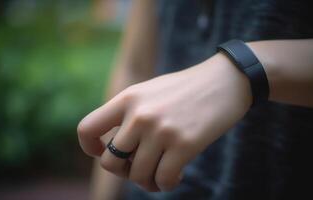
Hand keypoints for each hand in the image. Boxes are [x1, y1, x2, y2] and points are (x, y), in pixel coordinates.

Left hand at [77, 53, 251, 191]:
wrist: (225, 81)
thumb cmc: (186, 90)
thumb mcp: (150, 92)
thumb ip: (129, 114)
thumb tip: (116, 149)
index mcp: (128, 98)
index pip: (87, 128)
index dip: (89, 148)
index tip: (103, 152)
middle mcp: (140, 114)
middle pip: (110, 162)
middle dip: (124, 172)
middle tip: (140, 167)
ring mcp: (161, 130)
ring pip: (137, 175)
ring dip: (147, 182)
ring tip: (160, 174)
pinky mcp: (184, 144)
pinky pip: (162, 179)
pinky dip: (166, 184)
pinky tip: (176, 175)